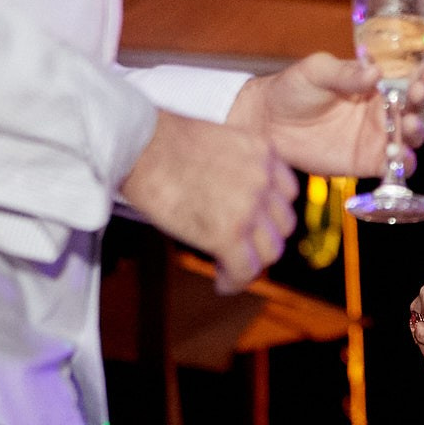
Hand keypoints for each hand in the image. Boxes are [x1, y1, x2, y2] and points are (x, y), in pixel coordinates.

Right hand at [120, 110, 297, 294]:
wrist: (137, 145)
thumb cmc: (161, 141)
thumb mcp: (218, 142)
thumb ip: (237, 167)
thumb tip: (229, 198)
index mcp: (264, 151)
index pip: (287, 193)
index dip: (270, 214)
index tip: (252, 225)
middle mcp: (264, 178)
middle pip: (283, 225)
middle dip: (263, 240)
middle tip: (240, 249)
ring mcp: (248, 207)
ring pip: (270, 252)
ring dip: (252, 264)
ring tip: (229, 268)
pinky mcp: (226, 233)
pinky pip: (245, 270)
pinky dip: (235, 282)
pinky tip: (222, 283)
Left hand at [229, 54, 423, 177]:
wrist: (267, 124)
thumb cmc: (293, 88)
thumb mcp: (316, 71)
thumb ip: (345, 73)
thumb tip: (375, 72)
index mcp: (375, 81)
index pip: (408, 75)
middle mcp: (382, 108)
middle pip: (414, 105)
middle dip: (421, 99)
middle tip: (416, 95)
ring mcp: (377, 136)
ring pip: (409, 136)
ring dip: (415, 131)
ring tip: (408, 127)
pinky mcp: (368, 162)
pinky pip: (393, 166)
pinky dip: (402, 165)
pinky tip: (399, 159)